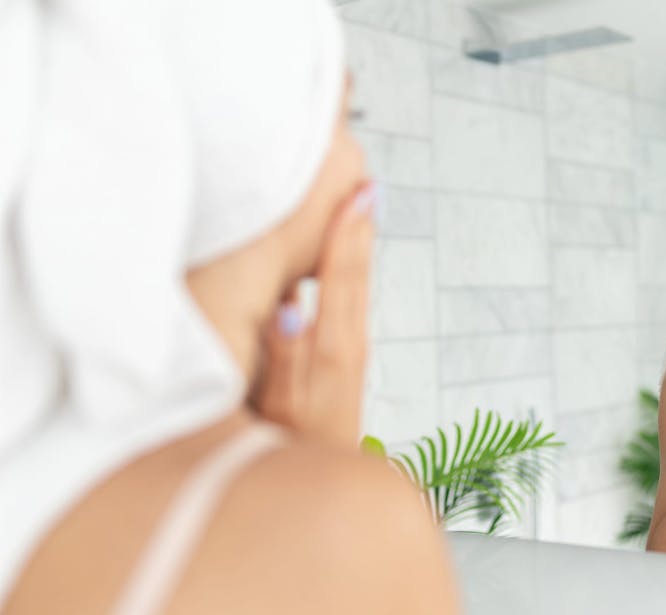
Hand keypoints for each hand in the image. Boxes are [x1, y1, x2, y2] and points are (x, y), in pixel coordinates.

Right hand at [252, 182, 375, 446]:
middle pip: (356, 274)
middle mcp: (349, 343)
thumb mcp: (281, 405)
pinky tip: (342, 260)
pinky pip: (349, 302)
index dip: (347, 233)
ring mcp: (350, 351)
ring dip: (358, 245)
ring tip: (360, 205)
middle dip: (360, 228)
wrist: (321, 484)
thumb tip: (291, 304)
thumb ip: (286, 356)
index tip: (358, 192)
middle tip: (366, 181)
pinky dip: (348, 272)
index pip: (340, 278)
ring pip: (356, 286)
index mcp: (333, 347)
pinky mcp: (345, 360)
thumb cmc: (292, 449)